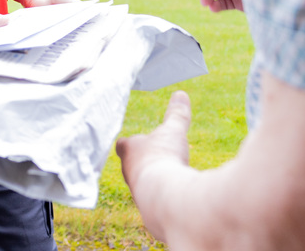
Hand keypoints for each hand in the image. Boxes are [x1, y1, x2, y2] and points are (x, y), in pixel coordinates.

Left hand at [116, 91, 192, 242]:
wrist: (164, 197)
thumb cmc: (163, 158)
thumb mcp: (173, 130)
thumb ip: (176, 114)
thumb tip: (181, 94)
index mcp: (129, 151)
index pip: (123, 145)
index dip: (129, 143)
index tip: (133, 141)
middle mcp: (129, 173)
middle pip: (131, 166)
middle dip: (142, 163)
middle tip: (153, 159)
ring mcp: (138, 193)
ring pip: (143, 184)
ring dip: (153, 180)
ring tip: (166, 177)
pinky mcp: (150, 209)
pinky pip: (155, 200)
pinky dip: (163, 196)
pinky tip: (174, 194)